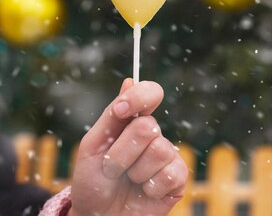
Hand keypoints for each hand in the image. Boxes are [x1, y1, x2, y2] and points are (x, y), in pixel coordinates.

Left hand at [68, 78, 187, 215]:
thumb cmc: (94, 180)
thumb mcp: (93, 145)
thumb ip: (112, 115)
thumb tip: (130, 80)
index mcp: (133, 121)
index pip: (150, 94)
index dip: (139, 96)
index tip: (120, 111)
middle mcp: (154, 135)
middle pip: (147, 127)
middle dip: (121, 153)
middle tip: (111, 168)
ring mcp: (168, 156)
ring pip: (157, 151)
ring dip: (133, 172)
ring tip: (127, 181)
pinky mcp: (178, 179)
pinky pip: (168, 174)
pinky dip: (149, 187)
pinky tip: (144, 192)